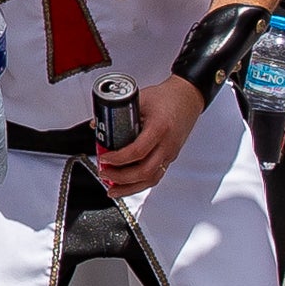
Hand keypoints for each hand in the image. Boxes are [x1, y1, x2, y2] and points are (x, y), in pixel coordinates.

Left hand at [95, 76, 207, 195]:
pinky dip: (139, 184)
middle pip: (145, 171)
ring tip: (112, 188)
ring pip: (151, 179)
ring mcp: (170, 153)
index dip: (118, 159)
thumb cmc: (168, 97)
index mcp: (159, 128)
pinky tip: (127, 186)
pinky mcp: (170, 157)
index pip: (138, 151)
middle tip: (104, 172)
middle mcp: (167, 144)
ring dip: (130, 188)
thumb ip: (117, 110)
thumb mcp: (140, 98)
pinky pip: (156, 176)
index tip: (104, 158)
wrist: (188, 98)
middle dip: (120, 178)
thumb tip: (96, 123)